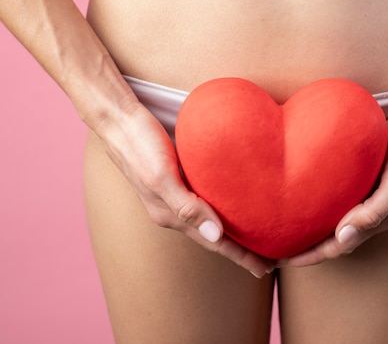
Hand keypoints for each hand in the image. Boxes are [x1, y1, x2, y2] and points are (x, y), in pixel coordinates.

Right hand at [95, 102, 274, 276]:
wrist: (117, 118)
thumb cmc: (138, 144)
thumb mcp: (160, 176)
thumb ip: (186, 207)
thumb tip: (216, 236)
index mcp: (170, 215)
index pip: (214, 243)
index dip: (240, 257)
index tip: (265, 270)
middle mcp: (174, 210)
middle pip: (214, 236)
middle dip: (242, 250)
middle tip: (270, 260)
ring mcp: (175, 196)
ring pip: (210, 220)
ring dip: (234, 232)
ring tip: (257, 238)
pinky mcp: (178, 178)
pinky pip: (205, 201)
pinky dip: (223, 209)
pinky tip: (234, 204)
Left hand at [280, 96, 387, 266]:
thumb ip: (373, 213)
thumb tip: (341, 238)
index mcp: (379, 220)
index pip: (337, 247)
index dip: (309, 256)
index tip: (280, 260)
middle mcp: (370, 210)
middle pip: (330, 236)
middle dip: (303, 244)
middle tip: (272, 244)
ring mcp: (365, 192)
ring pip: (330, 215)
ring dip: (308, 222)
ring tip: (280, 221)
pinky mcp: (360, 174)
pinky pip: (334, 191)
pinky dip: (316, 197)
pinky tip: (297, 189)